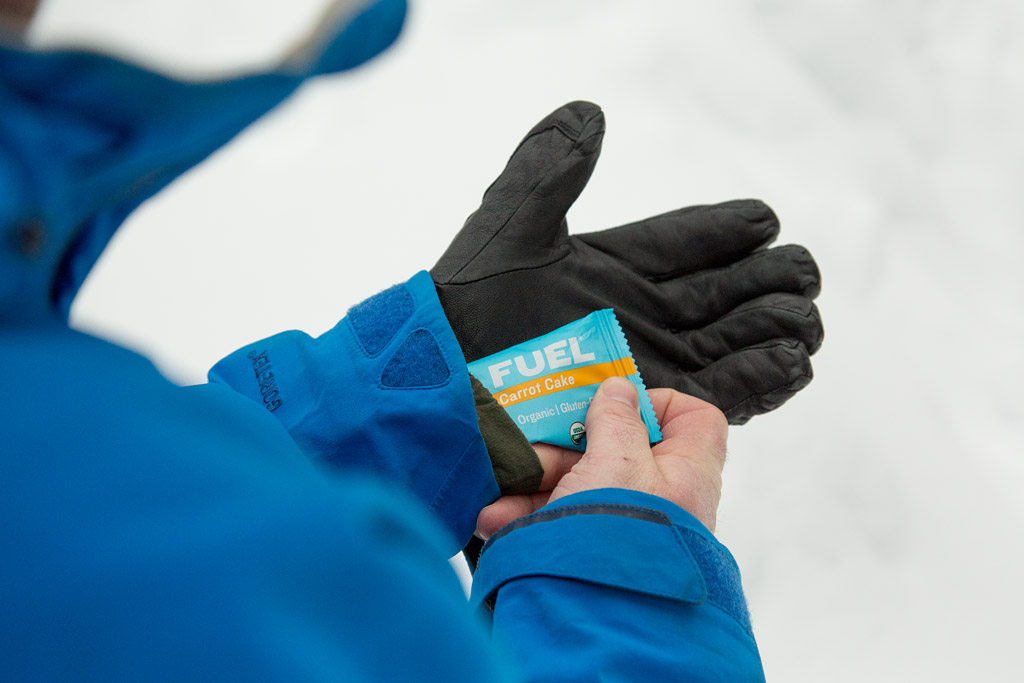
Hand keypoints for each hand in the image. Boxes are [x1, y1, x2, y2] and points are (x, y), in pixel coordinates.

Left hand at [432, 101, 822, 424]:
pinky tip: (790, 364)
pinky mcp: (657, 406)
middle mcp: (642, 312)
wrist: (448, 390)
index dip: (728, 229)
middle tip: (797, 272)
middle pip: (727, 290)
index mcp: (614, 266)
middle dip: (771, 279)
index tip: (763, 219)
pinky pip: (723, 393)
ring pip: (736, 340)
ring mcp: (652, 360)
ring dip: (777, 328)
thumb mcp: (509, 231)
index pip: (687, 239)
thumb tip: (588, 112)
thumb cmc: (468, 310)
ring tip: (804, 319)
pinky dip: (761, 379)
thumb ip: (549, 171)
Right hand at [477, 377, 727, 537]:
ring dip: (537, 483)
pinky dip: (529, 515)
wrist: (603, 615)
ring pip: (581, 485)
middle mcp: (662, 496)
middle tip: (533, 444)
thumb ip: (615, 419)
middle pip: (618, 448)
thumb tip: (618, 389)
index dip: (658, 403)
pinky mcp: (594, 548)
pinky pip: (561, 520)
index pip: (694, 420)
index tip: (617, 403)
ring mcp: (628, 524)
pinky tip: (495, 518)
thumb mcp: (616, 460)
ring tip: (500, 490)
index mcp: (686, 470)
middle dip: (566, 446)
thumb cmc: (624, 532)